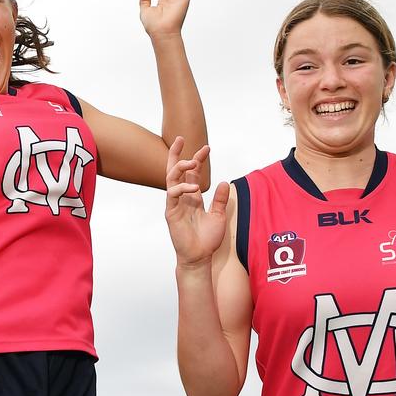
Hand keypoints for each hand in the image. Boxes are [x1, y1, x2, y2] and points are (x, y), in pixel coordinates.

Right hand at [166, 137, 228, 267]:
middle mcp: (182, 198)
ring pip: (171, 179)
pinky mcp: (171, 213)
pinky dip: (182, 188)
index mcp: (192, 197)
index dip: (198, 159)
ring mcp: (175, 205)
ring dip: (179, 167)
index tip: (206, 148)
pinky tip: (194, 188)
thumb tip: (225, 183)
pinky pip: (172, 196)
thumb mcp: (219, 216)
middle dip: (176, 154)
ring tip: (191, 161)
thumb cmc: (207, 239)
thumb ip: (221, 200)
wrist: (199, 257)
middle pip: (175, 170)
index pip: (192, 173)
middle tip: (181, 138)